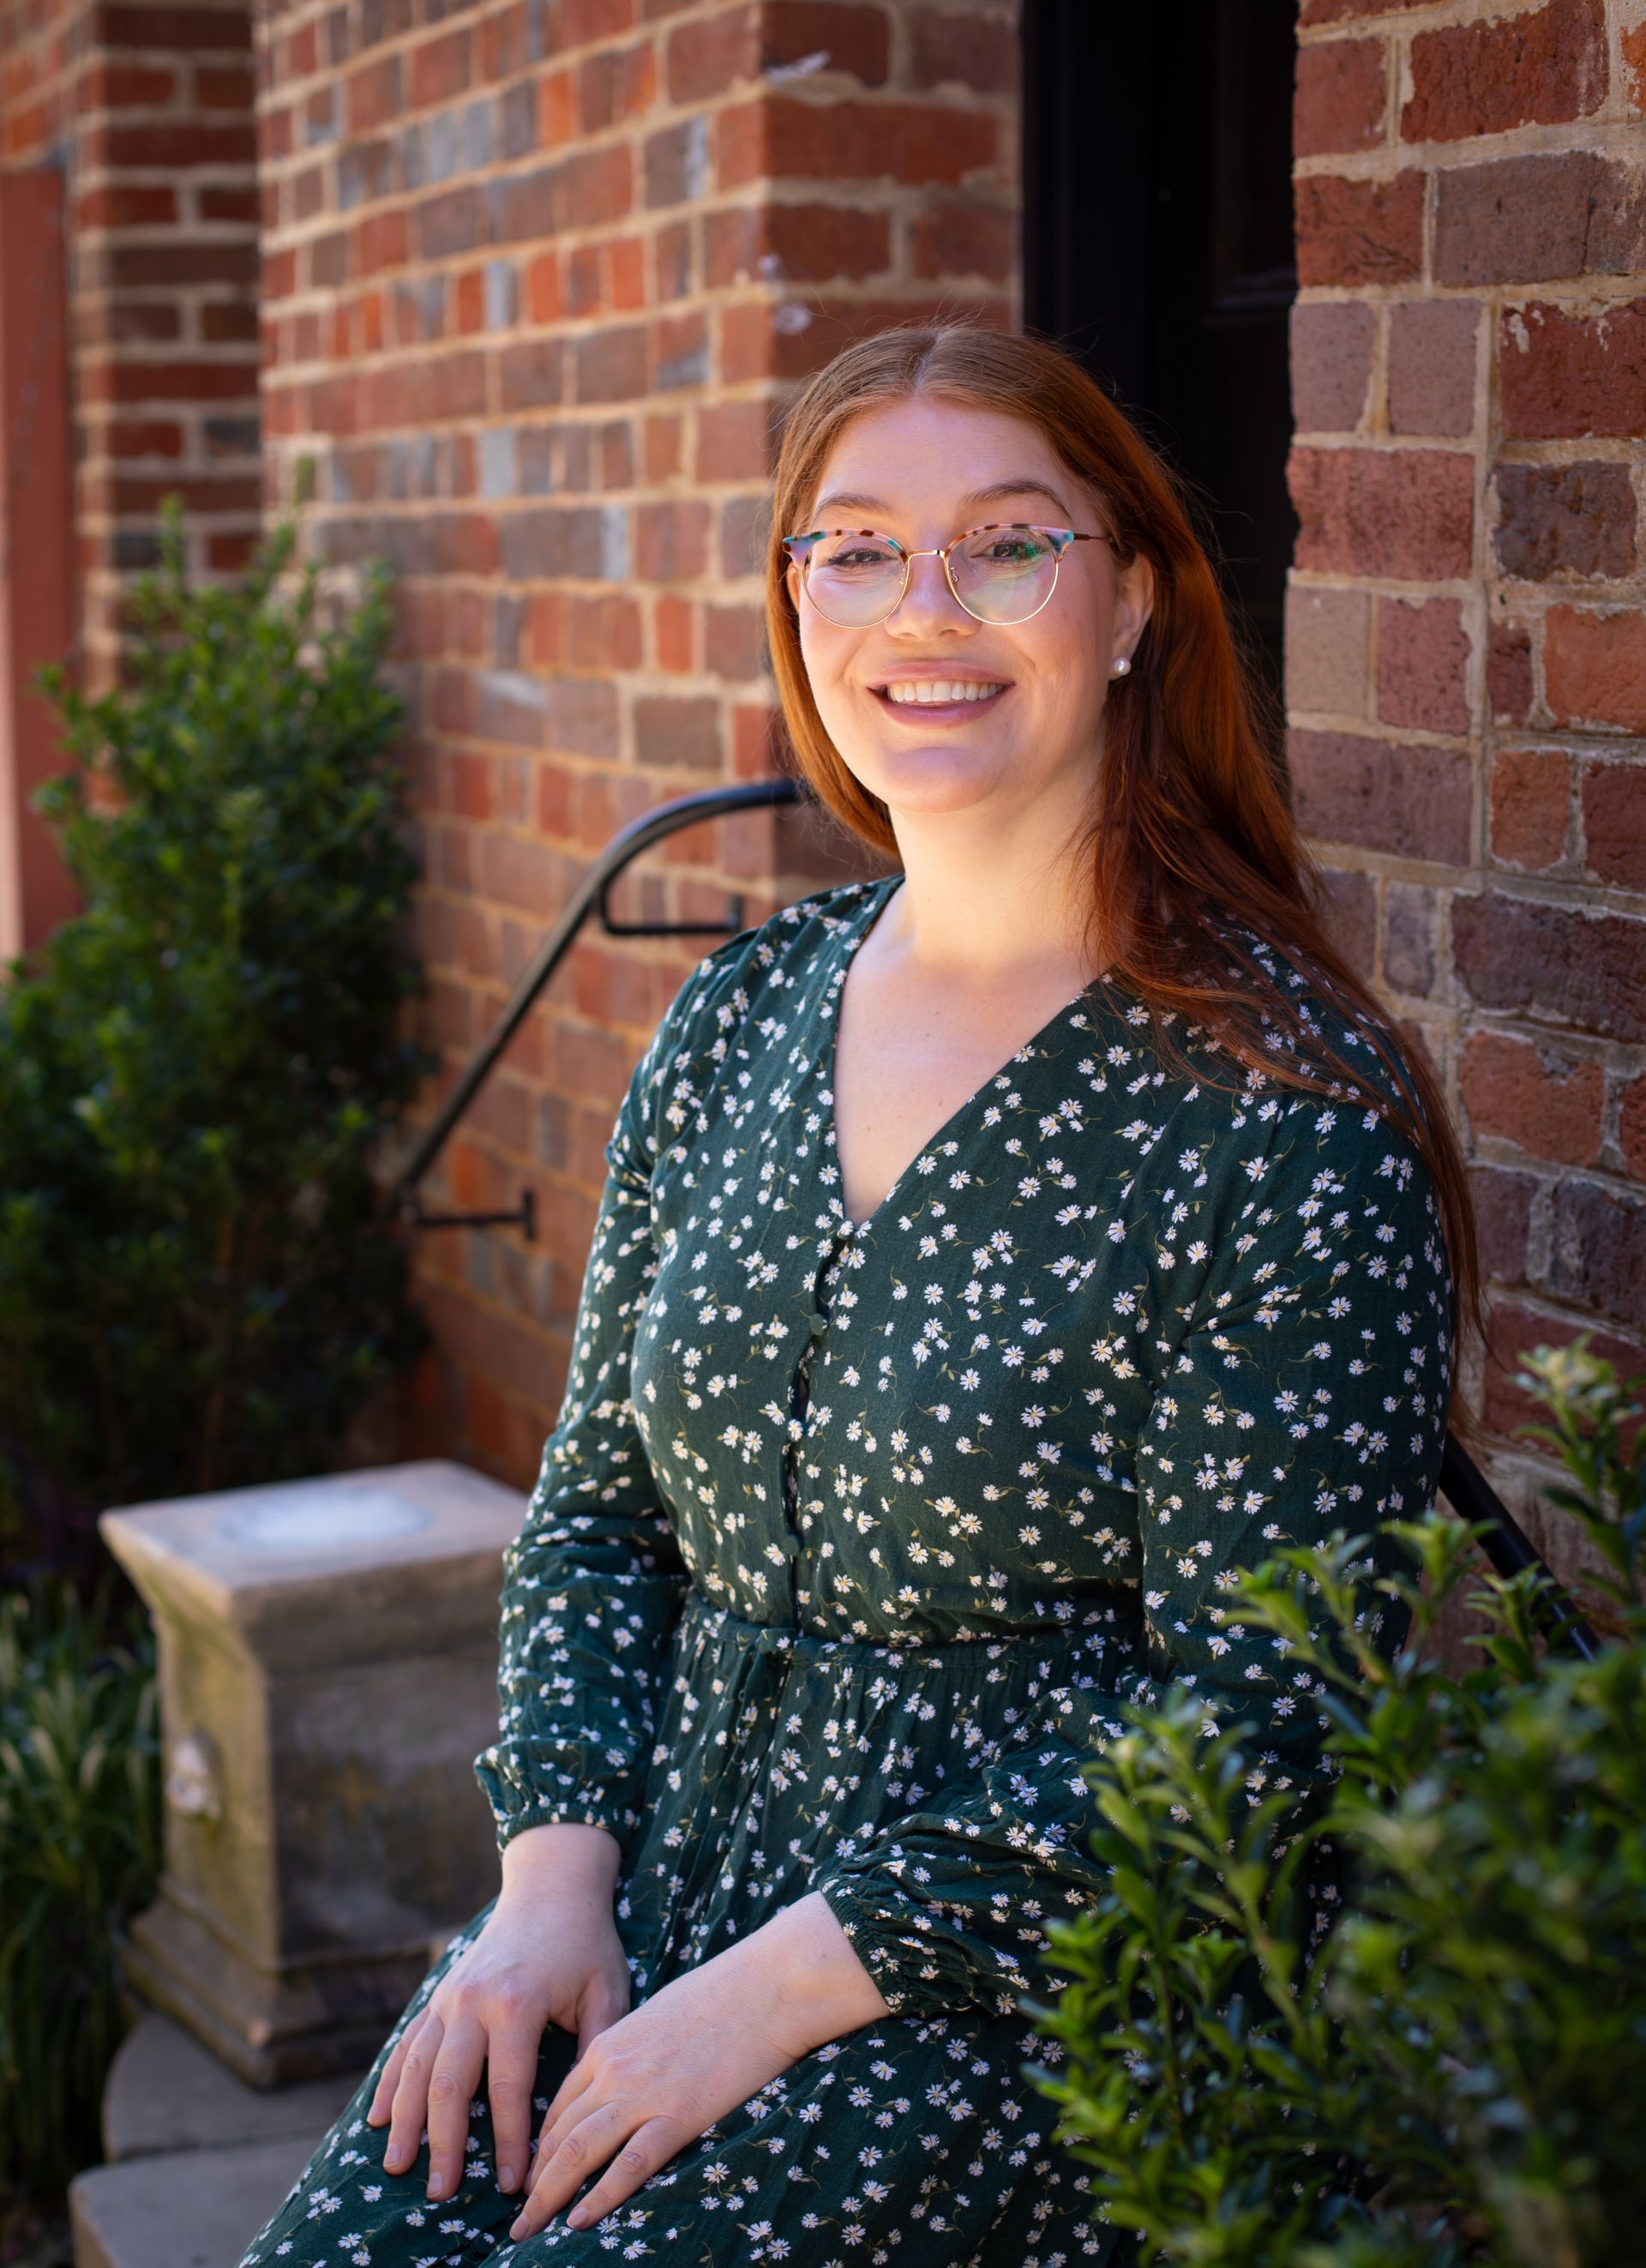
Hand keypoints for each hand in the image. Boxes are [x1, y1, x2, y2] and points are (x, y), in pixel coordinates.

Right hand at [366, 1822, 626, 2202]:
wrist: (551, 1884)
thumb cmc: (587, 1941)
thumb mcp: (606, 1991)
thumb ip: (595, 2049)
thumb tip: (587, 2112)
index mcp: (517, 2003)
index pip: (509, 2089)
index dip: (509, 2141)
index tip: (512, 2183)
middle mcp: (473, 2001)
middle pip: (450, 2086)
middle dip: (445, 2144)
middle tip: (440, 2193)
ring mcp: (450, 1996)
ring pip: (419, 2068)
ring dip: (407, 2120)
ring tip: (398, 2167)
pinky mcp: (440, 1993)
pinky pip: (409, 2044)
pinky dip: (392, 2082)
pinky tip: (379, 2118)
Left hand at [508, 1888, 890, 2240]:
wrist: (768, 1985)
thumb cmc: (724, 1994)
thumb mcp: (661, 2015)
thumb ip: (635, 2050)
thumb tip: (628, 2081)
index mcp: (609, 2043)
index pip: (560, 2105)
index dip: (541, 2147)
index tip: (532, 2177)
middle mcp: (614, 2069)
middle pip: (559, 2133)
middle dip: (534, 2179)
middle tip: (519, 2217)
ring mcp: (644, 2093)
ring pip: (578, 2152)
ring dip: (549, 2196)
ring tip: (530, 2229)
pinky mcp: (678, 2115)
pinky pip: (628, 2166)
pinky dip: (599, 2197)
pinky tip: (580, 2220)